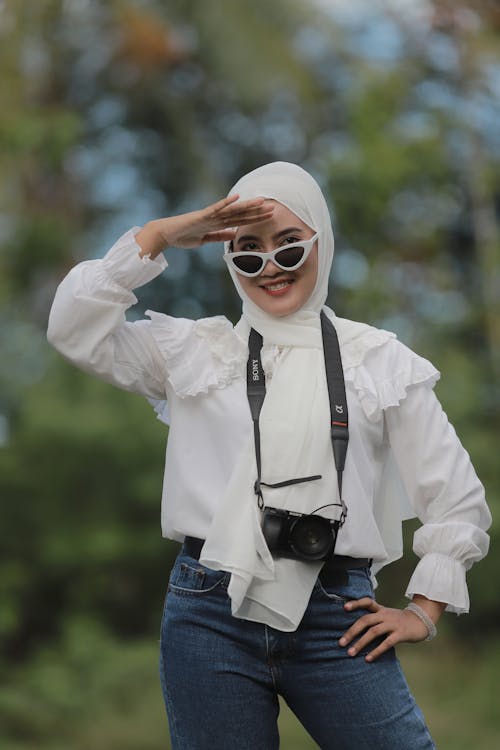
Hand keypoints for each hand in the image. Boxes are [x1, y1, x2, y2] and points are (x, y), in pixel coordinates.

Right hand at [137, 195, 273, 257]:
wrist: (166, 234)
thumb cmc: (183, 236)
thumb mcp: (206, 239)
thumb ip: (220, 236)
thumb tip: (234, 234)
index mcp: (218, 223)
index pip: (241, 220)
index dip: (256, 218)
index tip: (269, 214)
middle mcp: (216, 217)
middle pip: (240, 214)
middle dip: (257, 212)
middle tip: (273, 207)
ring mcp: (209, 215)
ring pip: (232, 210)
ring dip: (247, 206)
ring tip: (261, 201)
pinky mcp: (201, 215)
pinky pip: (215, 209)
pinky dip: (226, 203)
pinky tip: (236, 197)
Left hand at [338, 597, 430, 661]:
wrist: (421, 622)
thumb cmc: (399, 621)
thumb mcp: (386, 615)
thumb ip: (374, 619)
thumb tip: (354, 629)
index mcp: (381, 609)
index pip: (367, 602)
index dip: (356, 603)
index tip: (344, 608)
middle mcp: (385, 615)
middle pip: (365, 620)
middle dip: (352, 632)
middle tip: (341, 643)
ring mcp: (393, 624)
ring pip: (373, 632)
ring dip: (361, 643)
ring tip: (350, 653)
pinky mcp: (400, 634)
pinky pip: (386, 643)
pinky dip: (376, 651)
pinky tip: (368, 658)